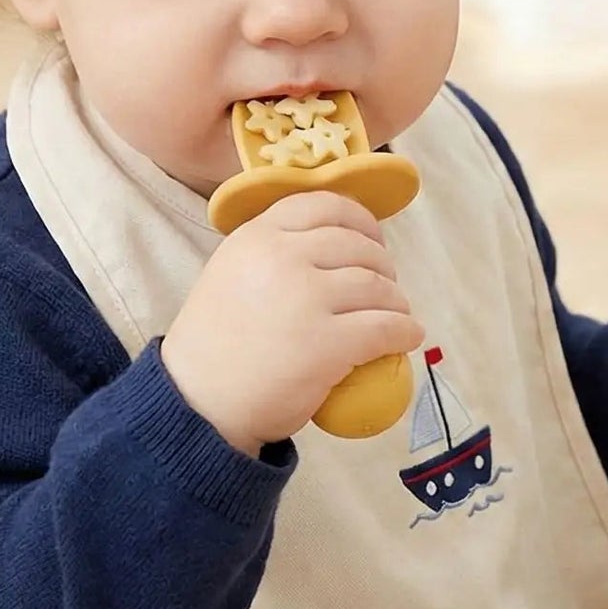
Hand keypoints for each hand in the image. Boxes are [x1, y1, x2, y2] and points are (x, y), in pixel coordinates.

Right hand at [161, 192, 422, 453]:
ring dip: (397, 301)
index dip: (360, 220)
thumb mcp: (231, 274)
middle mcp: (282, 257)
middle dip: (383, 265)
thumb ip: (270, 253)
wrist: (199, 404)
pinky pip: (386, 327)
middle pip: (358, 246)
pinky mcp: (328, 343)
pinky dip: (405, 331)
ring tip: (397, 314)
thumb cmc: (215, 346)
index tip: (372, 239)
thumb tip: (330, 242)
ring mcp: (307, 298)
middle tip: (385, 288)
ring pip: (377, 286)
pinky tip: (408, 337)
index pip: (324, 204)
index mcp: (256, 236)